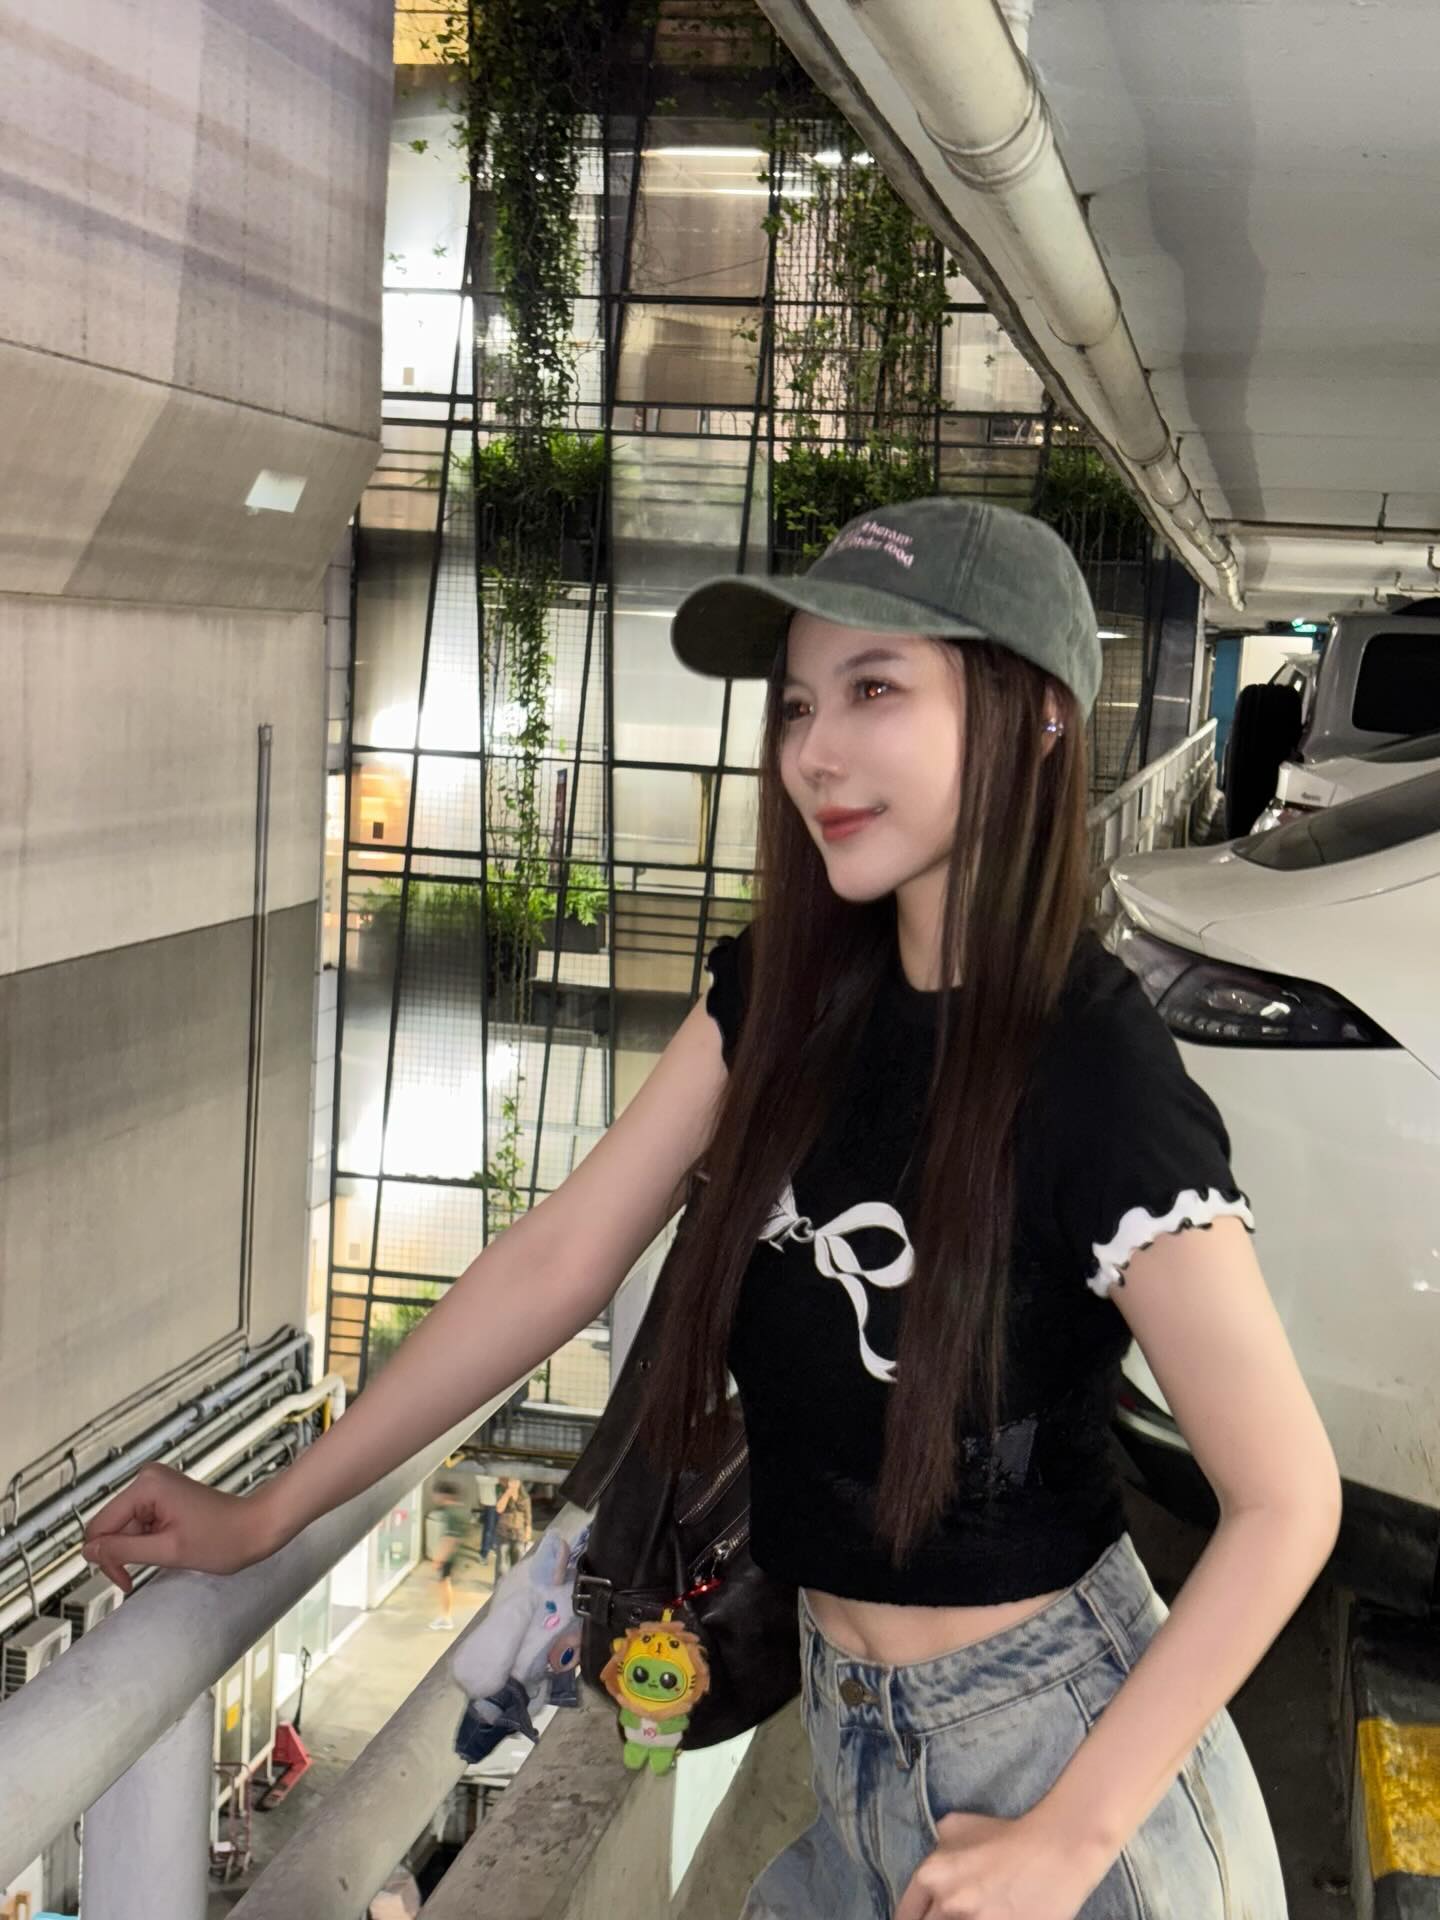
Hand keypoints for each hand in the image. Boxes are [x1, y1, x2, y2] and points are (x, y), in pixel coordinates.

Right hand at [82, 1462, 288, 1594]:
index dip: (106, 1559)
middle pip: (109, 1526)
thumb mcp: (167, 1551)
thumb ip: (122, 1551)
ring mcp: (155, 1485)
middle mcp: (147, 1478)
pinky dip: (147, 1541)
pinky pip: (139, 1523)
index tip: (124, 1581)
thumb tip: (88, 1552)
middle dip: (121, 1553)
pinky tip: (167, 1546)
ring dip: (137, 1548)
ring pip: (123, 1528)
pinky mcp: (162, 1495)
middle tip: (140, 1576)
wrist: (255, 1527)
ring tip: (166, 1554)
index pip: (100, 1527)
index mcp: (146, 1486)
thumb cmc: (222, 1539)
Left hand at [893, 1810, 1108, 1919]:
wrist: (1056, 1850)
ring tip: (978, 1914)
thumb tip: (927, 1869)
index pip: (905, 1916)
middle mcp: (949, 1903)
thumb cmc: (1007, 1836)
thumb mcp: (957, 1825)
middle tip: (958, 1914)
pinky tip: (998, 1916)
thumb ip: (933, 1850)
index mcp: (932, 1876)